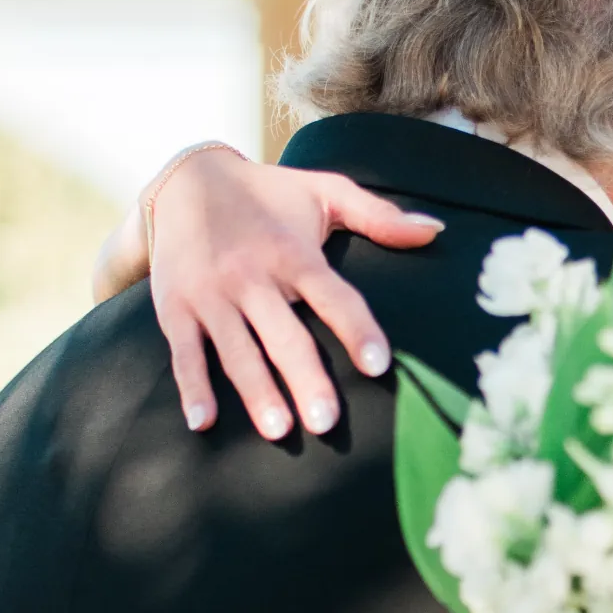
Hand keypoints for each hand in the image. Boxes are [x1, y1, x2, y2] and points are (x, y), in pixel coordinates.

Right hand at [116, 144, 444, 438]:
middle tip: (327, 422)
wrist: (183, 182)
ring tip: (278, 430)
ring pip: (237, 350)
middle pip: (284, 334)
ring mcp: (211, 295)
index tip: (379, 365)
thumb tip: (436, 230)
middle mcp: (252, 276)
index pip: (333, 295)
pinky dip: (190, 387)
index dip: (356, 329)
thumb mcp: (323, 192)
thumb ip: (379, 215)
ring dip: (256, 391)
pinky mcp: (176, 308)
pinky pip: (184, 352)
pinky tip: (202, 422)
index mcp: (293, 253)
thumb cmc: (268, 196)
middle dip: (305, 378)